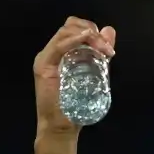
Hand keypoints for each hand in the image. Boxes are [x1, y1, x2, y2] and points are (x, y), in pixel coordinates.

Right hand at [32, 17, 116, 133]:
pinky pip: (58, 47)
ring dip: (86, 36)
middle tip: (106, 48)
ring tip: (101, 48)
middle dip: (91, 31)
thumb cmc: (76, 104)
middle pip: (69, 26)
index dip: (91, 29)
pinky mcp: (43, 66)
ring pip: (64, 32)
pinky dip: (73, 40)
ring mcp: (46, 58)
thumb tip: (110, 30)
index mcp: (62, 52)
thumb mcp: (94, 73)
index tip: (108, 46)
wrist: (62, 127)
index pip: (74, 28)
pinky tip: (85, 40)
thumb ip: (101, 52)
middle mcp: (52, 52)